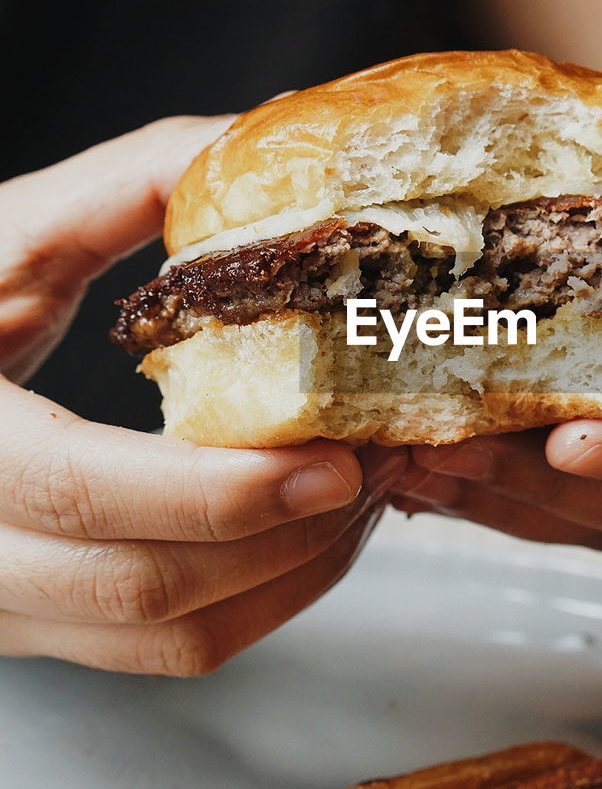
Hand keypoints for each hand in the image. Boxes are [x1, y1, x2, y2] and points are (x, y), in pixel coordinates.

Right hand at [0, 118, 405, 672]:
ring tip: (362, 487)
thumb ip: (128, 186)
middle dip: (288, 534)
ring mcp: (4, 603)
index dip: (219, 489)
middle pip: (147, 587)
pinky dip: (260, 599)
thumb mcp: (8, 236)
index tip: (332, 458)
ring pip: (170, 637)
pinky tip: (308, 528)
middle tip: (377, 460)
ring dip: (292, 571)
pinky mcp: (44, 623)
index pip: (84, 491)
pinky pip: (167, 650)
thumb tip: (261, 138)